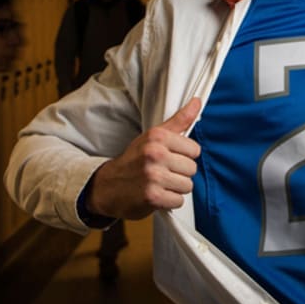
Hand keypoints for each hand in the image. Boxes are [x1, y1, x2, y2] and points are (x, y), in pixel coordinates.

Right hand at [88, 97, 202, 219]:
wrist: (107, 186)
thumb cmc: (133, 160)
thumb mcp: (152, 136)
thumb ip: (178, 121)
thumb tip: (197, 102)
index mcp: (157, 137)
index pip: (194, 149)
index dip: (184, 156)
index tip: (171, 158)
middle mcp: (155, 154)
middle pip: (192, 169)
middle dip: (180, 173)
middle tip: (163, 172)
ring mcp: (154, 176)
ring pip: (187, 185)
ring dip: (175, 188)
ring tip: (160, 184)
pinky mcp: (153, 196)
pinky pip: (178, 200)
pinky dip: (169, 201)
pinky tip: (157, 195)